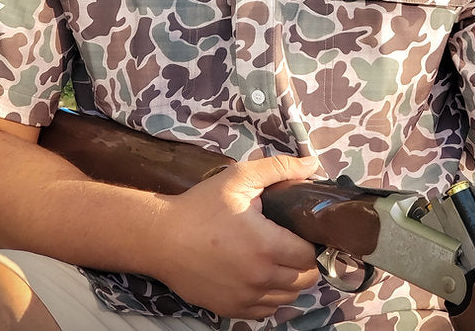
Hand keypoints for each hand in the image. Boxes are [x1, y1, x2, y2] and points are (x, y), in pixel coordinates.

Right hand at [149, 154, 320, 318]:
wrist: (161, 238)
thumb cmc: (201, 206)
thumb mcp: (239, 177)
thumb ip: (279, 168)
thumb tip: (312, 164)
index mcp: (266, 246)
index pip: (310, 255)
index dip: (311, 241)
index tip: (302, 230)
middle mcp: (259, 278)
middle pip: (304, 280)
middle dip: (305, 262)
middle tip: (292, 242)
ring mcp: (245, 297)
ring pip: (287, 298)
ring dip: (289, 281)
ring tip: (278, 259)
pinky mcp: (230, 309)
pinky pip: (265, 311)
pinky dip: (269, 297)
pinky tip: (260, 276)